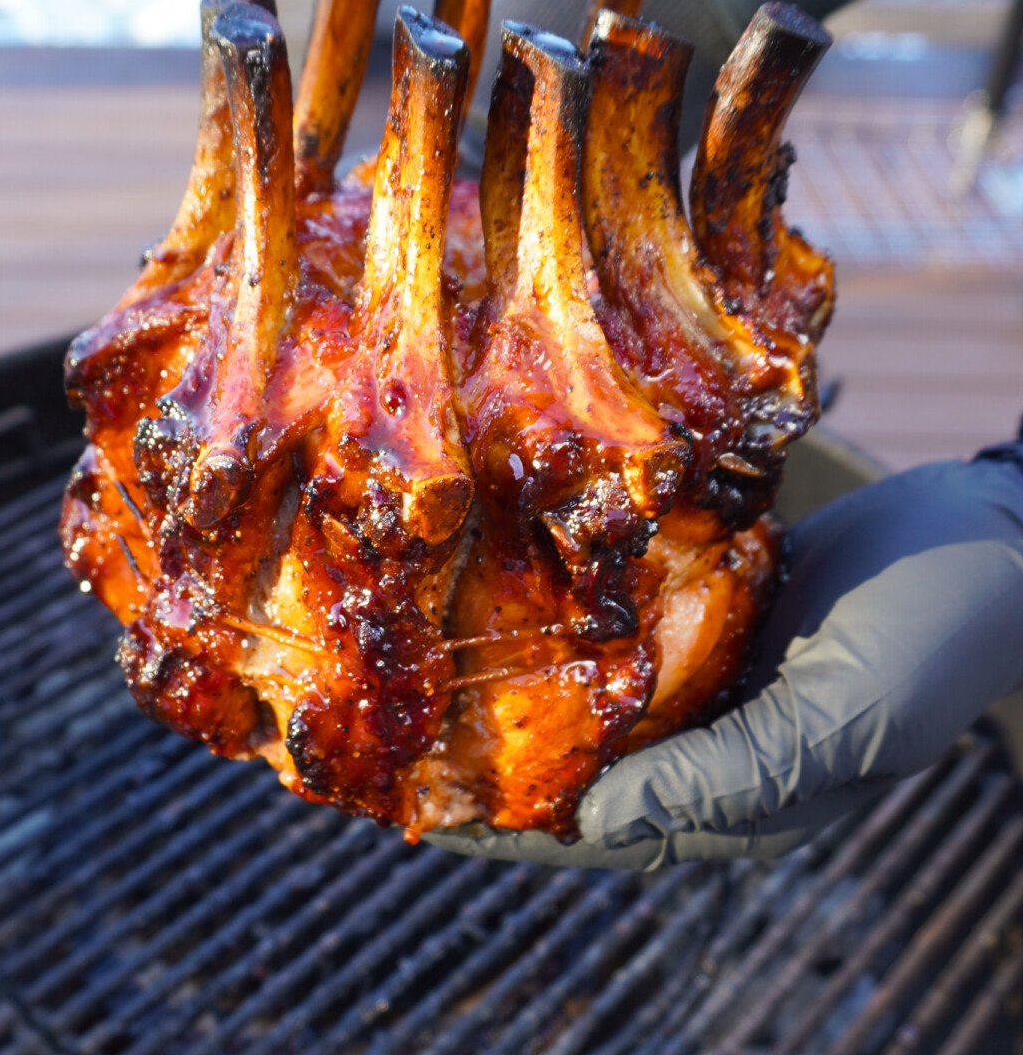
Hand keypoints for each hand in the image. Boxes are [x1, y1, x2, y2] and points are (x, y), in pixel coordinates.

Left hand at [425, 449, 1022, 869]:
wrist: (994, 535)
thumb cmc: (931, 637)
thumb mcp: (841, 722)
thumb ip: (723, 777)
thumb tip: (595, 822)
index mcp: (740, 797)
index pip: (603, 833)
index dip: (513, 831)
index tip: (426, 813)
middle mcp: (710, 743)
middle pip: (581, 765)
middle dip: (499, 754)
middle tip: (406, 733)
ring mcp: (708, 673)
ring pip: (595, 695)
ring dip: (524, 683)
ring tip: (438, 663)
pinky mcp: (711, 608)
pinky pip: (627, 625)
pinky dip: (573, 619)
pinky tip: (513, 591)